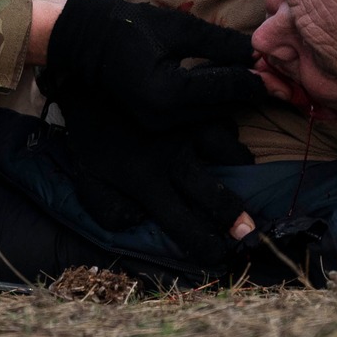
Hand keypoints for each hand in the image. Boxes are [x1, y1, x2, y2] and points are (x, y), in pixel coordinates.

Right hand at [38, 0, 266, 129]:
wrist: (81, 40)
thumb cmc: (126, 25)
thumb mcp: (176, 27)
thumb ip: (219, 43)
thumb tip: (258, 53)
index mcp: (168, 92)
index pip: (227, 87)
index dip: (259, 80)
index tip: (285, 77)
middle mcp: (163, 118)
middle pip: (224, 110)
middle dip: (250, 95)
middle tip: (281, 84)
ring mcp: (156, 128)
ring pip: (212, 121)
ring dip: (234, 105)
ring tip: (256, 88)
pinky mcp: (153, 127)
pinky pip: (194, 122)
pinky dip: (213, 110)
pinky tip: (226, 98)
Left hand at [54, 97, 256, 263]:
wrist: (90, 79)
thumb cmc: (91, 136)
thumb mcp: (88, 180)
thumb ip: (109, 211)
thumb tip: (140, 224)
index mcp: (148, 183)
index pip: (186, 228)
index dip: (207, 248)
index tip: (218, 256)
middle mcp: (175, 160)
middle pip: (219, 199)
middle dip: (238, 220)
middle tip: (248, 230)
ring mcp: (190, 129)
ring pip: (234, 156)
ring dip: (238, 169)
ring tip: (235, 175)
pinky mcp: (197, 104)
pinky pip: (228, 122)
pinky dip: (228, 133)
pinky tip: (220, 138)